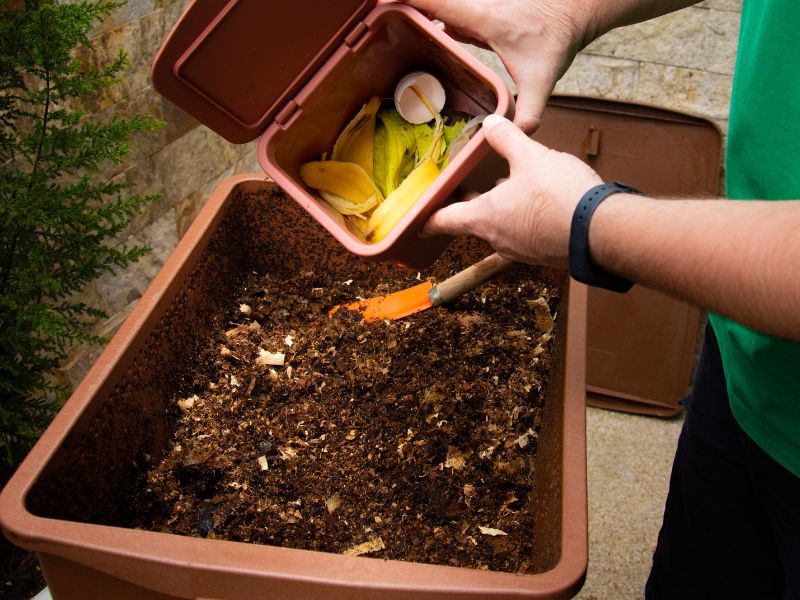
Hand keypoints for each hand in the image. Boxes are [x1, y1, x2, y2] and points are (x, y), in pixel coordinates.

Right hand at [394, 0, 596, 131]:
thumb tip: (519, 134)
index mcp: (481, 18)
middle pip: (428, 0)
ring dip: (413, 10)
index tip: (378, 3)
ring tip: (384, 22)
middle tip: (372, 17)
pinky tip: (416, 31)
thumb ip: (531, 110)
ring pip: (435, 5)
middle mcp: (473, 8)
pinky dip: (428, 17)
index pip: (435, 2)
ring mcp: (473, 8)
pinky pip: (444, 12)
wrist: (573, 11)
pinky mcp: (476, 12)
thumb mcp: (542, 77)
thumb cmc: (557, 37)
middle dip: (401, 4)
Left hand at [423, 114, 602, 268]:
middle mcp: (498, 238)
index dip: (428, 218)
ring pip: (501, 226)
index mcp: (484, 218)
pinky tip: (540, 200)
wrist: (601, 232)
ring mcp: (521, 249)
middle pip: (474, 221)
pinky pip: (525, 233)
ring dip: (501, 208)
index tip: (417, 220)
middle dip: (471, 205)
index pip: (444, 220)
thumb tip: (491, 123)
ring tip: (509, 185)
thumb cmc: (560, 197)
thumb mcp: (530, 157)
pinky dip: (524, 217)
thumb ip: (507, 138)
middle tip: (468, 190)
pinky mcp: (543, 253)